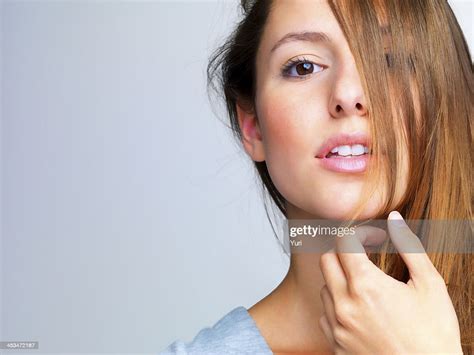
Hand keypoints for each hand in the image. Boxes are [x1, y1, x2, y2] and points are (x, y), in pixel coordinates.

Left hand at [318, 211, 462, 354]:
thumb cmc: (435, 334)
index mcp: (366, 285)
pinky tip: (357, 309)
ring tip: (365, 285)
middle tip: (364, 255)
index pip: (344, 242)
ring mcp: (337, 327)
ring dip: (339, 279)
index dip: (358, 232)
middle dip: (343, 251)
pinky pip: (325, 315)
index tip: (373, 237)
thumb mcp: (430, 285)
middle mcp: (344, 305)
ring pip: (324, 287)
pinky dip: (336, 305)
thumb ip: (409, 246)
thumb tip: (394, 220)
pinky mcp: (335, 345)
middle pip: (326, 260)